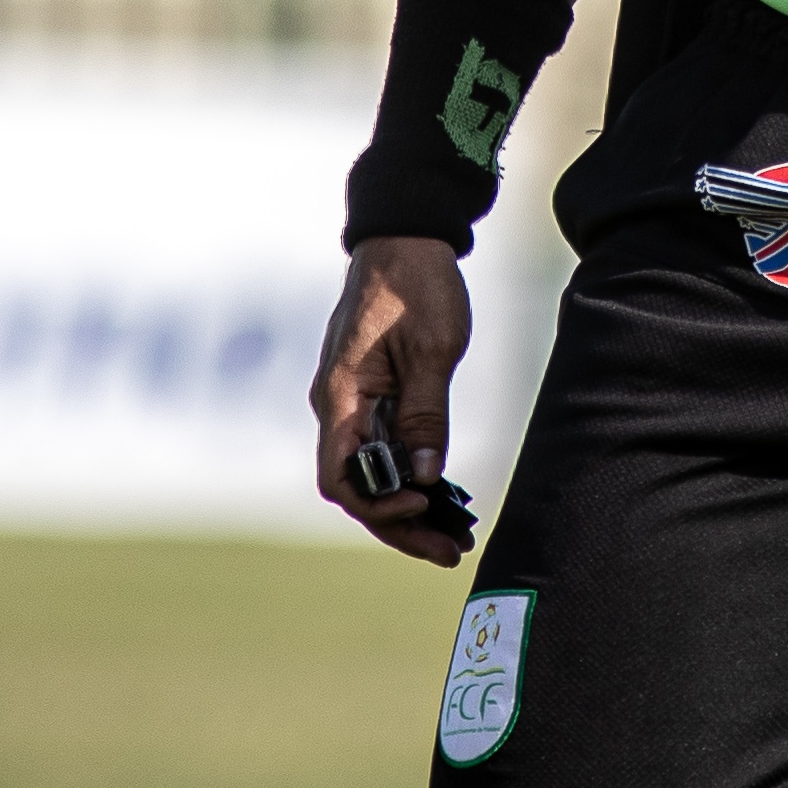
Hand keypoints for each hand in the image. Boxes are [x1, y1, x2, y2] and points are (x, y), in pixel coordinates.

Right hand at [311, 237, 475, 565]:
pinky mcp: (369, 395)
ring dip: (405, 506)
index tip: (423, 501)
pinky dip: (407, 475)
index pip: (339, 477)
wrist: (404, 236)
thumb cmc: (417, 282)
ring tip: (451, 536)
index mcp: (340, 394)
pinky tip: (442, 495)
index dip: (378, 504)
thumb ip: (426, 412)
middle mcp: (336, 405)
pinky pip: (380, 448)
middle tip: (449, 551)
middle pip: (355, 486)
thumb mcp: (433, 348)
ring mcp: (350, 401)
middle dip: (399, 523)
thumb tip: (425, 474)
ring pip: (369, 472)